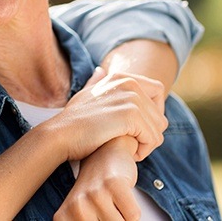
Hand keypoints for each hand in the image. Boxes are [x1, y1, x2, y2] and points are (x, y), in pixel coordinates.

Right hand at [41, 67, 167, 161]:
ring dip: (146, 144)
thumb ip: (97, 82)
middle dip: (149, 133)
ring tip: (126, 147)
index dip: (153, 112)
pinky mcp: (130, 115)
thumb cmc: (73, 120)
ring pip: (159, 129)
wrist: (61, 134)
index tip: (137, 127)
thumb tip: (100, 70)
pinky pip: (152, 138)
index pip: (158, 91)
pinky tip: (126, 151)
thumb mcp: (86, 94)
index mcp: (121, 77)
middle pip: (160, 115)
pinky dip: (143, 151)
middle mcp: (128, 83)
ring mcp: (130, 98)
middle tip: (130, 143)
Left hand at [54, 137, 139, 220]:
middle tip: (108, 210)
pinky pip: (133, 216)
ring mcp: (94, 194)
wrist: (104, 154)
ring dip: (123, 219)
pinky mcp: (113, 185)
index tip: (100, 217)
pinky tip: (121, 196)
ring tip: (113, 205)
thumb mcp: (84, 214)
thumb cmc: (95, 190)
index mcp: (64, 218)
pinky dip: (132, 211)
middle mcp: (76, 207)